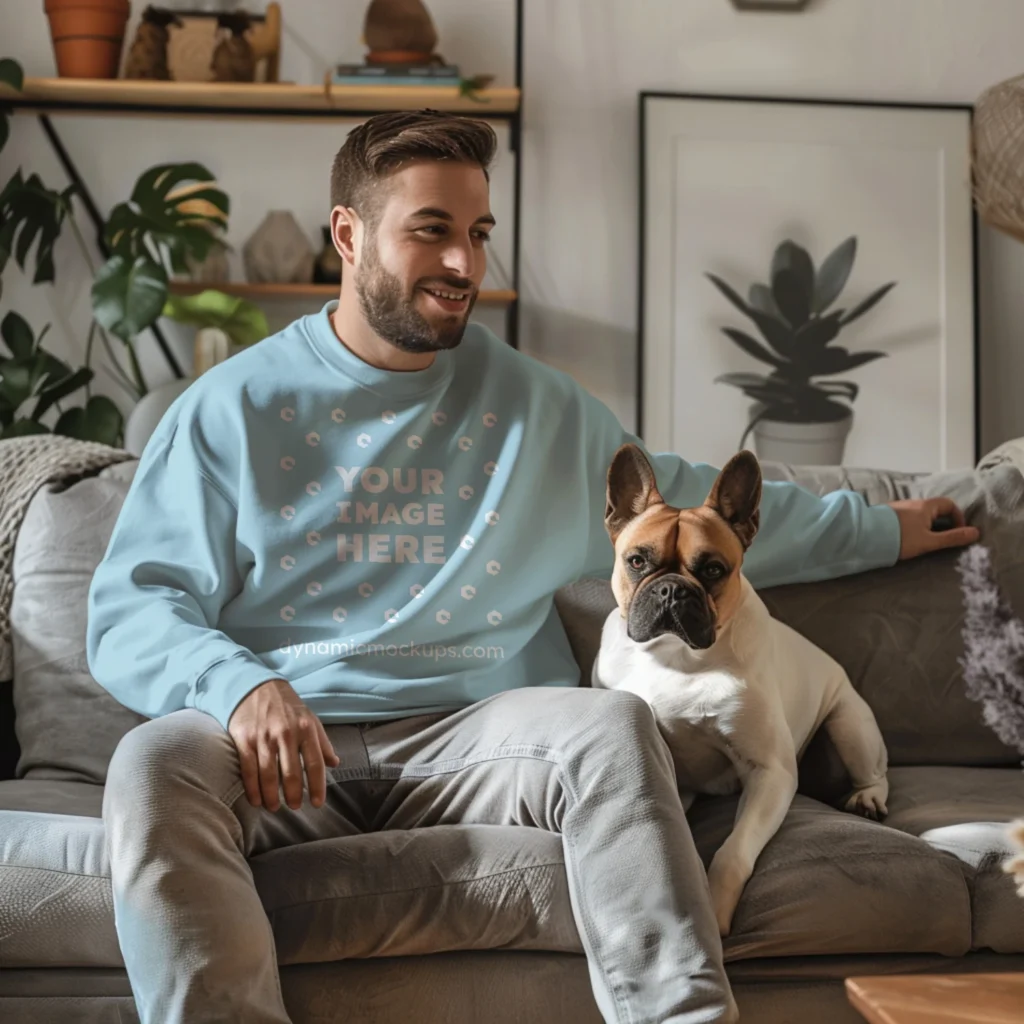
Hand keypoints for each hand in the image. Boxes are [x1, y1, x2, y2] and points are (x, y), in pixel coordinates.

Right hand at [227, 677, 339, 811]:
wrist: (256, 686)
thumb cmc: (287, 706)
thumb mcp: (310, 719)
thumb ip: (323, 743)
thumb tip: (335, 763)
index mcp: (306, 729)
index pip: (315, 763)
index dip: (317, 786)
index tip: (318, 803)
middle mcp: (286, 733)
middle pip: (292, 773)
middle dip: (294, 795)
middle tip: (295, 807)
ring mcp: (264, 737)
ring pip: (269, 774)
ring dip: (272, 796)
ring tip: (275, 807)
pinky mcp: (245, 739)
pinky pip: (249, 769)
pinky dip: (253, 788)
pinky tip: (256, 800)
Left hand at [889, 497, 979, 560]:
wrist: (866, 536)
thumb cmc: (900, 538)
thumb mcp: (929, 541)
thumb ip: (952, 538)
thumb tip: (975, 533)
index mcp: (925, 506)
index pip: (949, 504)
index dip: (958, 517)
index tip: (957, 533)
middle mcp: (913, 502)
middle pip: (934, 509)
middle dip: (943, 523)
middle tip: (942, 539)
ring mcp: (899, 507)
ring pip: (920, 514)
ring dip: (927, 525)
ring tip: (925, 541)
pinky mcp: (888, 515)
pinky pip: (907, 518)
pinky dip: (914, 526)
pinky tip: (908, 538)